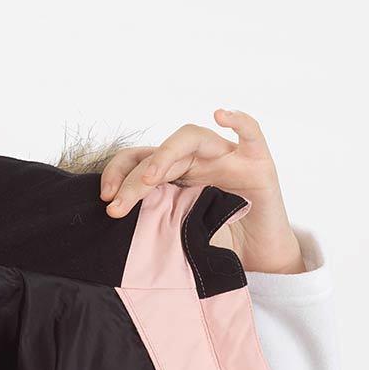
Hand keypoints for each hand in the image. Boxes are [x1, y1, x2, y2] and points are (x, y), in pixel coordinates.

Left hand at [99, 108, 303, 274]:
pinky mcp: (258, 163)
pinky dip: (239, 121)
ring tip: (150, 179)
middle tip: (116, 207)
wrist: (262, 254)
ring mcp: (228, 158)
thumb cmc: (222, 243)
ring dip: (166, 154)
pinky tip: (221, 115)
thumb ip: (156, 223)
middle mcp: (199, 160)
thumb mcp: (179, 234)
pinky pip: (252, 134)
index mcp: (177, 174)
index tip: (106, 198)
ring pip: (193, 138)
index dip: (119, 173)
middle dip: (134, 180)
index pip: (140, 160)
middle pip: (159, 154)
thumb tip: (119, 226)